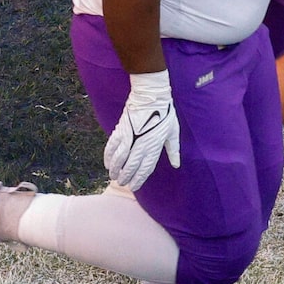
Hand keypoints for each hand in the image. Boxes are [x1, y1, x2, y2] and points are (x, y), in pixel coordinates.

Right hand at [103, 70, 181, 189]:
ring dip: (115, 168)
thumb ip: (173, 150)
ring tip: (113, 176)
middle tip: (121, 183)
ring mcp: (129, 138)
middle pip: (131, 165)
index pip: (145, 168)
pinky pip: (112, 146)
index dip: (139, 179)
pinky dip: (108, 155)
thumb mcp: (173, 133)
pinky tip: (107, 163)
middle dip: (125, 176)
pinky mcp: (120, 130)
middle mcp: (140, 145)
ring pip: (119, 158)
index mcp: (154, 147)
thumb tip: (176, 164)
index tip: (134, 186)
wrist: (151, 97)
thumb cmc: (165, 114)